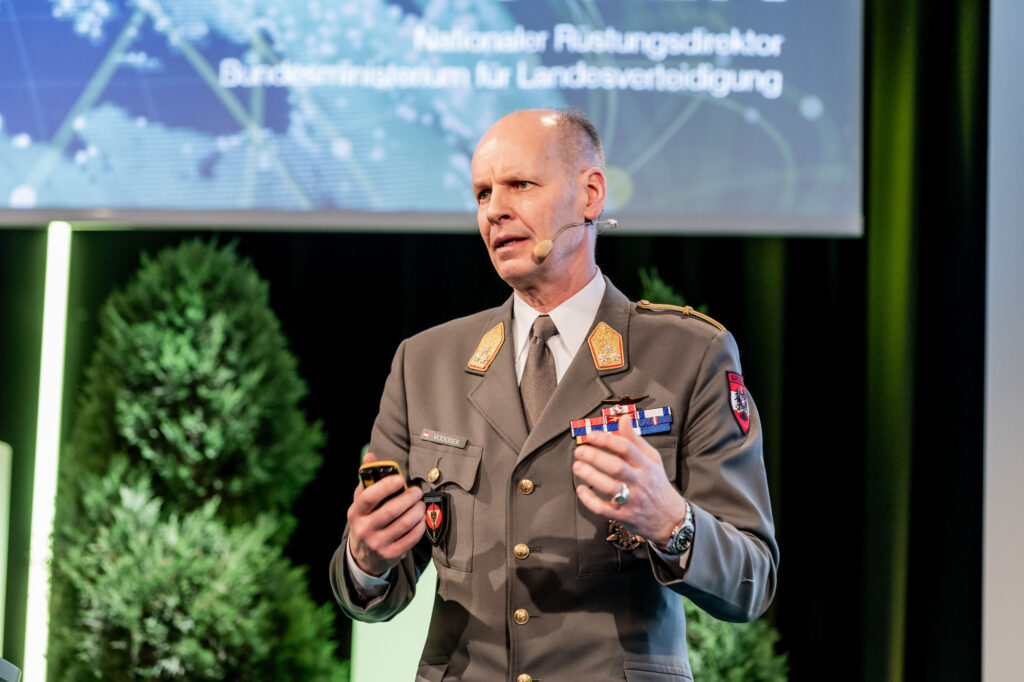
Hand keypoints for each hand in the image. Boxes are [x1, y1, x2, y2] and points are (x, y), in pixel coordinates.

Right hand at [347, 452, 425, 575]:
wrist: (363, 555)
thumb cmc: (366, 518)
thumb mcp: (362, 501)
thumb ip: (368, 479)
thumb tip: (370, 455)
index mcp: (355, 513)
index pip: (368, 497)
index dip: (385, 486)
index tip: (400, 479)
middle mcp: (364, 530)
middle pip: (390, 511)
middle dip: (408, 498)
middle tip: (417, 491)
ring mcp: (377, 544)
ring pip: (404, 524)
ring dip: (417, 511)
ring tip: (421, 504)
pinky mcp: (391, 555)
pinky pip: (411, 538)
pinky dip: (420, 526)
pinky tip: (421, 518)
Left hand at [572, 419, 687, 545]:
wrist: (669, 518)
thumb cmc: (656, 483)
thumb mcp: (652, 459)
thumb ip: (635, 440)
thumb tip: (623, 418)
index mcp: (646, 465)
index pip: (626, 448)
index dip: (606, 440)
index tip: (590, 435)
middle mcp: (640, 482)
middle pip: (616, 467)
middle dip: (595, 457)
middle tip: (579, 451)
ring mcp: (632, 500)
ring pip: (609, 488)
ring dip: (591, 476)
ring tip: (577, 467)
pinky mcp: (624, 516)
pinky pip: (604, 509)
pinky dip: (590, 500)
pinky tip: (581, 489)